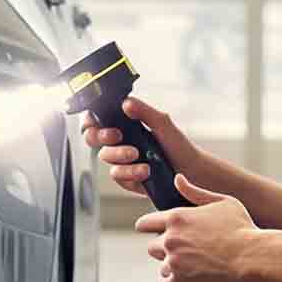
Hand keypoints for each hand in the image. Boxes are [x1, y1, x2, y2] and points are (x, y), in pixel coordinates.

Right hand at [80, 97, 206, 198]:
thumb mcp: (163, 123)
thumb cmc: (178, 145)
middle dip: (101, 136)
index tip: (98, 121)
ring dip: (120, 156)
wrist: (191, 171)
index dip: (90, 120)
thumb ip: (144, 112)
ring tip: (139, 156)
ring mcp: (121, 160)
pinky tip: (145, 171)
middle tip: (118, 136)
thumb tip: (126, 103)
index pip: (96, 119)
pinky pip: (117, 176)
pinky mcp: (126, 178)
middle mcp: (119, 142)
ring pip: (105, 157)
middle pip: (92, 138)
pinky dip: (130, 173)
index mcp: (124, 124)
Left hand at [135, 175, 268, 281]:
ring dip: (175, 267)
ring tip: (198, 266)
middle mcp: (171, 239)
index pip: (145, 224)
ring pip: (162, 267)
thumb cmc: (243, 227)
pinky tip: (192, 281)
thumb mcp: (222, 202)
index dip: (149, 228)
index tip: (155, 233)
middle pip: (152, 247)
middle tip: (188, 251)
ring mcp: (174, 261)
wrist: (255, 256)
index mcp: (176, 217)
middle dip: (166, 249)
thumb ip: (195, 192)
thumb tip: (178, 179)